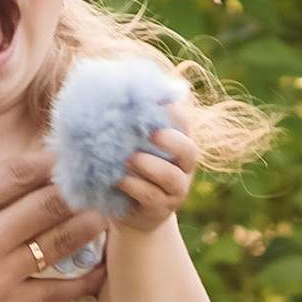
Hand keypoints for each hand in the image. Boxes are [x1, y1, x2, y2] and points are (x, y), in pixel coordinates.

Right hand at [0, 147, 107, 301]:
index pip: (18, 173)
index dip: (52, 157)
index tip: (73, 144)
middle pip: (48, 203)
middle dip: (80, 183)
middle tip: (106, 169)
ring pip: (58, 243)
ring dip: (91, 223)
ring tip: (113, 205)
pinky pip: (53, 293)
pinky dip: (83, 279)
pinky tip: (103, 268)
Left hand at [112, 108, 200, 233]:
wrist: (130, 209)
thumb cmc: (131, 167)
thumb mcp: (133, 144)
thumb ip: (131, 126)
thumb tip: (113, 92)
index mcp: (177, 142)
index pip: (182, 122)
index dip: (172, 111)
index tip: (155, 102)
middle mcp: (182, 166)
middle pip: (188, 151)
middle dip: (170, 140)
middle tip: (151, 133)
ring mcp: (175, 190)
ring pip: (171, 177)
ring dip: (149, 166)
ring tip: (128, 159)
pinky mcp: (160, 209)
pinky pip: (151, 197)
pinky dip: (134, 186)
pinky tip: (118, 179)